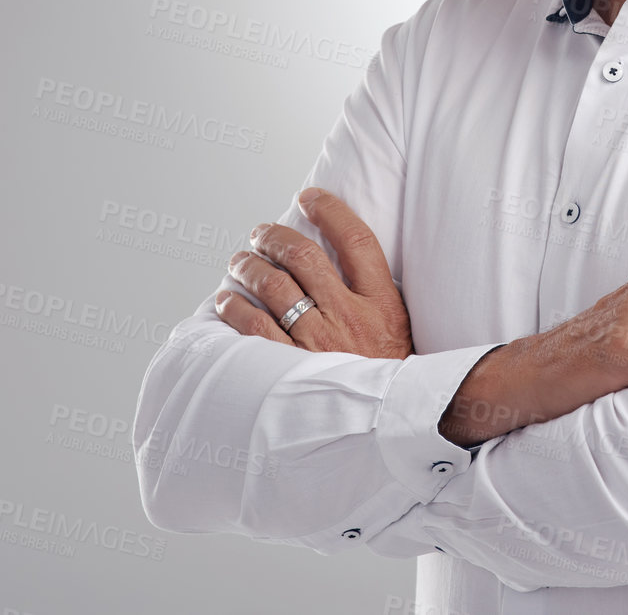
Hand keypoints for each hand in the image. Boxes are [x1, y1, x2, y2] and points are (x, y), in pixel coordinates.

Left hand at [215, 187, 413, 359]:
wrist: (385, 429)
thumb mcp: (399, 329)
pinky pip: (251, 327)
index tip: (310, 198)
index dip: (330, 211)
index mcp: (382, 303)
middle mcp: (349, 317)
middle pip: (305, 257)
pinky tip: (228, 300)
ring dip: (249, 265)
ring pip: (273, 286)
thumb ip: (376, 294)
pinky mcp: (290, 368)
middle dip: (275, 236)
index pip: (356, 240)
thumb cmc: (388, 376)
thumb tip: (341, 257)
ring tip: (240, 261)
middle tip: (261, 232)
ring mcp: (318, 343)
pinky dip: (234, 306)